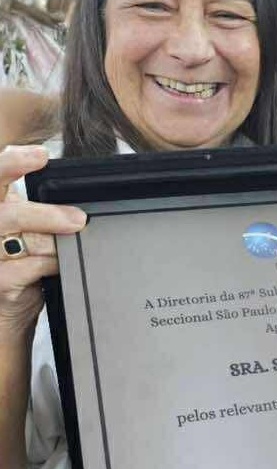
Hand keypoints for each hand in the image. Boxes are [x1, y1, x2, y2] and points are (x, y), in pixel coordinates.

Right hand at [0, 145, 86, 342]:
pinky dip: (49, 264)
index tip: (41, 155)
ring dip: (52, 240)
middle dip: (43, 213)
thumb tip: (74, 195)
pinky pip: (26, 268)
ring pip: (19, 237)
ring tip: (74, 236)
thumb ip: (36, 209)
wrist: (4, 313)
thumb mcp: (25, 231)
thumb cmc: (18, 266)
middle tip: (77, 219)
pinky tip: (59, 265)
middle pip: (6, 211)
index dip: (13, 161)